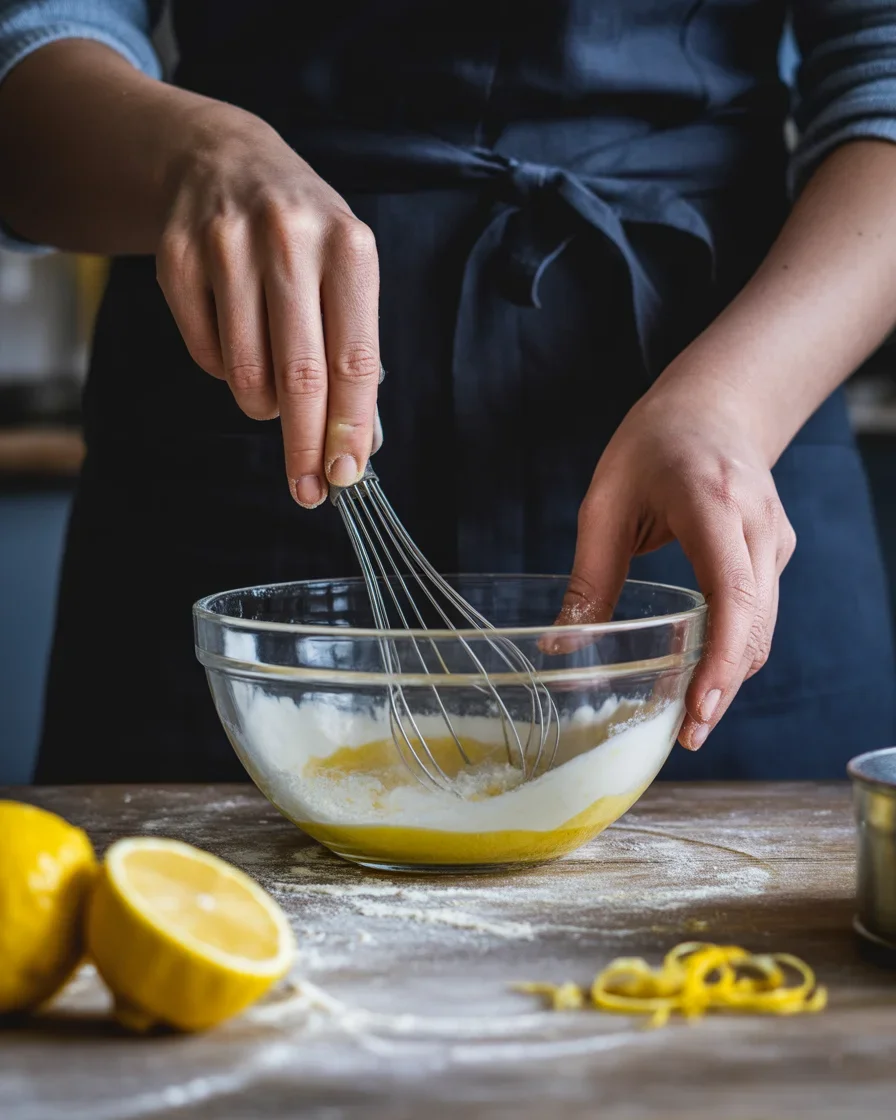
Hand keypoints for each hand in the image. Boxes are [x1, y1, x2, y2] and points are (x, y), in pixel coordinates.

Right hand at [155, 108, 381, 506]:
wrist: (225, 160)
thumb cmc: (303, 235)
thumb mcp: (346, 270)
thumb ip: (354, 349)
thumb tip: (360, 441)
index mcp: (348, 246)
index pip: (354, 359)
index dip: (349, 427)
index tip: (347, 474)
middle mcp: (289, 240)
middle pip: (300, 376)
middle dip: (305, 446)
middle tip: (308, 490)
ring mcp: (227, 245)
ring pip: (246, 372)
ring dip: (264, 405)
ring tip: (274, 394)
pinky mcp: (177, 258)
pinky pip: (205, 353)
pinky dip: (225, 372)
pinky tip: (238, 345)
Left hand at [557, 380, 795, 750]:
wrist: (715, 404)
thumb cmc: (653, 444)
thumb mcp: (605, 501)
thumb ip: (590, 575)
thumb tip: (560, 647)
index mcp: (710, 503)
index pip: (731, 593)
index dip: (719, 658)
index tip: (699, 708)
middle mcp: (756, 524)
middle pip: (754, 625)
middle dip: (723, 686)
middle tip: (685, 735)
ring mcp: (774, 539)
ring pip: (763, 627)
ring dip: (730, 674)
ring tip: (690, 716)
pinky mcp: (776, 552)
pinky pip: (761, 612)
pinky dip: (734, 647)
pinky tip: (702, 671)